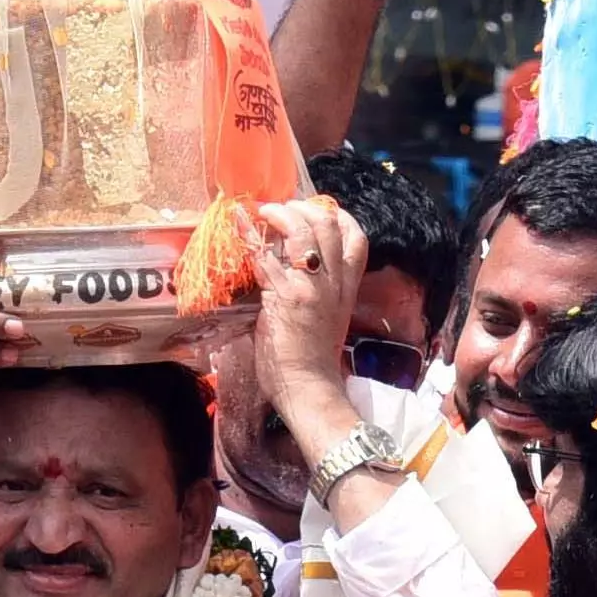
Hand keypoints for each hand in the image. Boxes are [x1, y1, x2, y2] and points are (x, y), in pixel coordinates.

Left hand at [242, 198, 375, 469]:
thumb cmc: (312, 362)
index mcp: (346, 289)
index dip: (340, 217)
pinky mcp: (285, 296)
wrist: (310, 388)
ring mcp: (311, 287)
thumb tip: (283, 275)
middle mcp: (334, 283)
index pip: (357, 241)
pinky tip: (239, 218)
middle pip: (331, 227)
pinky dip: (250, 232)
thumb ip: (311, 293)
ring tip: (265, 210)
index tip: (320, 209)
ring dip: (282, 213)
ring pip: (305, 232)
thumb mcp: (325, 320)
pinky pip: (266, 254)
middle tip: (285, 208)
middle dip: (306, 208)